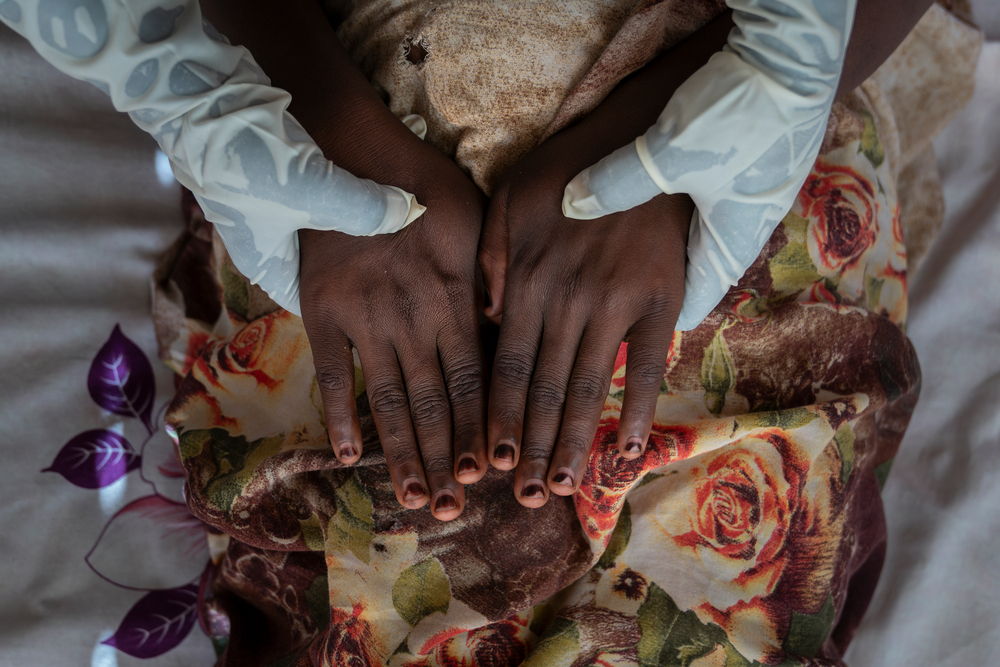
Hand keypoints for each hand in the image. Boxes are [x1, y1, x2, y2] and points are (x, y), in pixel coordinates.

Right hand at [299, 110, 486, 521]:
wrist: (350, 151)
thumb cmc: (424, 182)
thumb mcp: (475, 219)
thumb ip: (490, 276)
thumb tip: (508, 325)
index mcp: (453, 299)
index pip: (472, 381)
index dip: (479, 429)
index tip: (488, 473)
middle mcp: (413, 319)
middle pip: (434, 404)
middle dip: (446, 459)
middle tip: (454, 509)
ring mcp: (365, 320)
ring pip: (390, 400)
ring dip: (403, 453)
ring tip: (414, 498)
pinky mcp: (323, 313)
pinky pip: (333, 373)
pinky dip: (341, 414)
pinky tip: (351, 455)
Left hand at [480, 90, 691, 508]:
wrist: (642, 140)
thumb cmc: (567, 170)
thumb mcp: (508, 199)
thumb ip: (489, 260)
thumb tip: (485, 321)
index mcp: (527, 282)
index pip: (508, 368)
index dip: (501, 419)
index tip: (493, 464)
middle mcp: (568, 301)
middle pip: (545, 390)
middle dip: (533, 448)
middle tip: (523, 498)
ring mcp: (617, 302)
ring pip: (589, 386)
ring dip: (576, 442)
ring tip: (564, 487)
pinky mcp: (660, 299)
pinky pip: (647, 363)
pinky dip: (637, 407)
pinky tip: (626, 449)